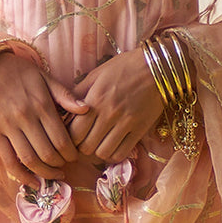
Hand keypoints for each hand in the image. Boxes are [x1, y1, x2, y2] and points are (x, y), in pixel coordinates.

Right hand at [0, 50, 88, 181]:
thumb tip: (87, 109)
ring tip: (53, 174)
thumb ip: (65, 95)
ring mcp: (8, 128)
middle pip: (47, 153)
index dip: (71, 153)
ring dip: (44, 173)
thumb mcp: (45, 77)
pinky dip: (21, 176)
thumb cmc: (19, 72)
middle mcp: (25, 118)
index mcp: (41, 105)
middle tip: (65, 166)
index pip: (61, 139)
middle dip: (60, 165)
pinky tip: (32, 181)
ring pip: (29, 160)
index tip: (74, 156)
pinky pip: (8, 161)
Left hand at [68, 49, 163, 163]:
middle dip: (80, 148)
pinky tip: (111, 147)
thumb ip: (79, 92)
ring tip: (97, 146)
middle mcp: (109, 113)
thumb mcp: (97, 74)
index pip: (74, 132)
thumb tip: (63, 108)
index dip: (69, 139)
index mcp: (95, 99)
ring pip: (102, 153)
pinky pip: (122, 153)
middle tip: (82, 143)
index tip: (71, 137)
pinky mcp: (140, 130)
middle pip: (85, 146)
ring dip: (97, 153)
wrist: (158, 67)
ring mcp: (125, 123)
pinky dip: (114, 155)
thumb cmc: (125, 67)